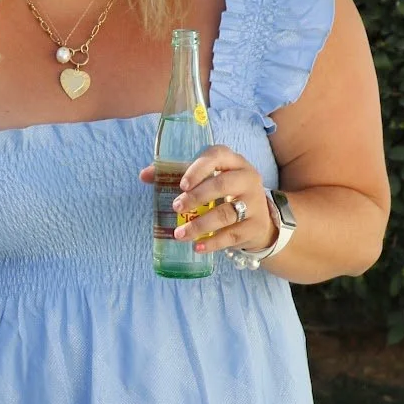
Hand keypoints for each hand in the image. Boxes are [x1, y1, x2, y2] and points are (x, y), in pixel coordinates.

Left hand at [139, 147, 275, 255]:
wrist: (259, 220)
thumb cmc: (225, 195)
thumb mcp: (208, 181)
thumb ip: (177, 175)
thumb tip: (144, 176)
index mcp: (233, 162)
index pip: (218, 155)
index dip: (198, 168)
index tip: (181, 185)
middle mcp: (247, 178)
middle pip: (222, 184)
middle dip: (196, 197)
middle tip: (176, 208)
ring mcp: (254, 203)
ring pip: (226, 213)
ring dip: (200, 225)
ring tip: (180, 234)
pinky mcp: (255, 226)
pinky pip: (232, 235)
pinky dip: (212, 243)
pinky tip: (197, 247)